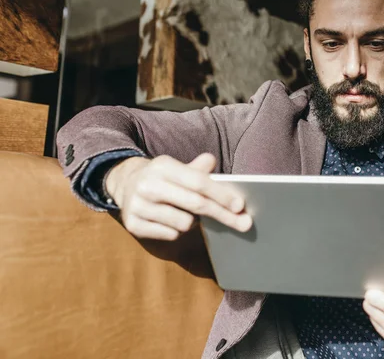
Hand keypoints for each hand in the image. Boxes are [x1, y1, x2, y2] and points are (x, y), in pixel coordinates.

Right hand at [106, 153, 251, 239]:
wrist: (125, 184)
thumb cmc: (163, 177)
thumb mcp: (179, 167)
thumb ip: (198, 169)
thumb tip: (212, 162)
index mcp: (162, 166)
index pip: (198, 182)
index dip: (221, 195)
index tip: (240, 206)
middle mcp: (148, 185)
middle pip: (195, 204)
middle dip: (223, 215)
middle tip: (244, 224)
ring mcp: (138, 206)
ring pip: (184, 223)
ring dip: (193, 222)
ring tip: (186, 212)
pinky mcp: (133, 225)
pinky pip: (171, 235)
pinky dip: (177, 230)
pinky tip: (170, 220)